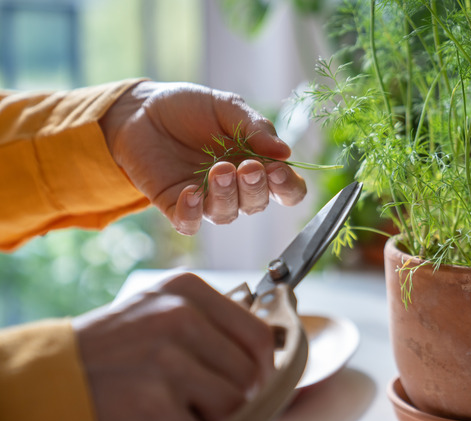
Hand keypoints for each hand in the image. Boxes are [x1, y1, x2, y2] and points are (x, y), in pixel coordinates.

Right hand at [72, 273, 273, 420]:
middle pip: (250, 373)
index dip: (263, 367)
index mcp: (185, 290)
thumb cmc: (114, 351)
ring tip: (179, 407)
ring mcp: (166, 362)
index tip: (255, 383)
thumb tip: (270, 355)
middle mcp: (178, 318)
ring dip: (214, 416)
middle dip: (238, 396)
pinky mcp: (154, 408)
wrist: (49, 381)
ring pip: (233, 404)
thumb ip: (212, 326)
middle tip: (208, 402)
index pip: (258, 334)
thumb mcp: (160, 313)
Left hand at [99, 81, 306, 234]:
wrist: (142, 109)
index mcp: (257, 163)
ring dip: (227, 196)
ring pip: (227, 215)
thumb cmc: (189, 108)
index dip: (288, 187)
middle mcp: (235, 187)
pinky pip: (189, 223)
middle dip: (256, 188)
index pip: (286, 189)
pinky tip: (190, 193)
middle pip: (258, 203)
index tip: (278, 170)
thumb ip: (256, 127)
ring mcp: (206, 199)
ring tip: (219, 170)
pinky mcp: (175, 205)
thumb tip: (285, 152)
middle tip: (248, 167)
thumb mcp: (226, 107)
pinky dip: (192, 213)